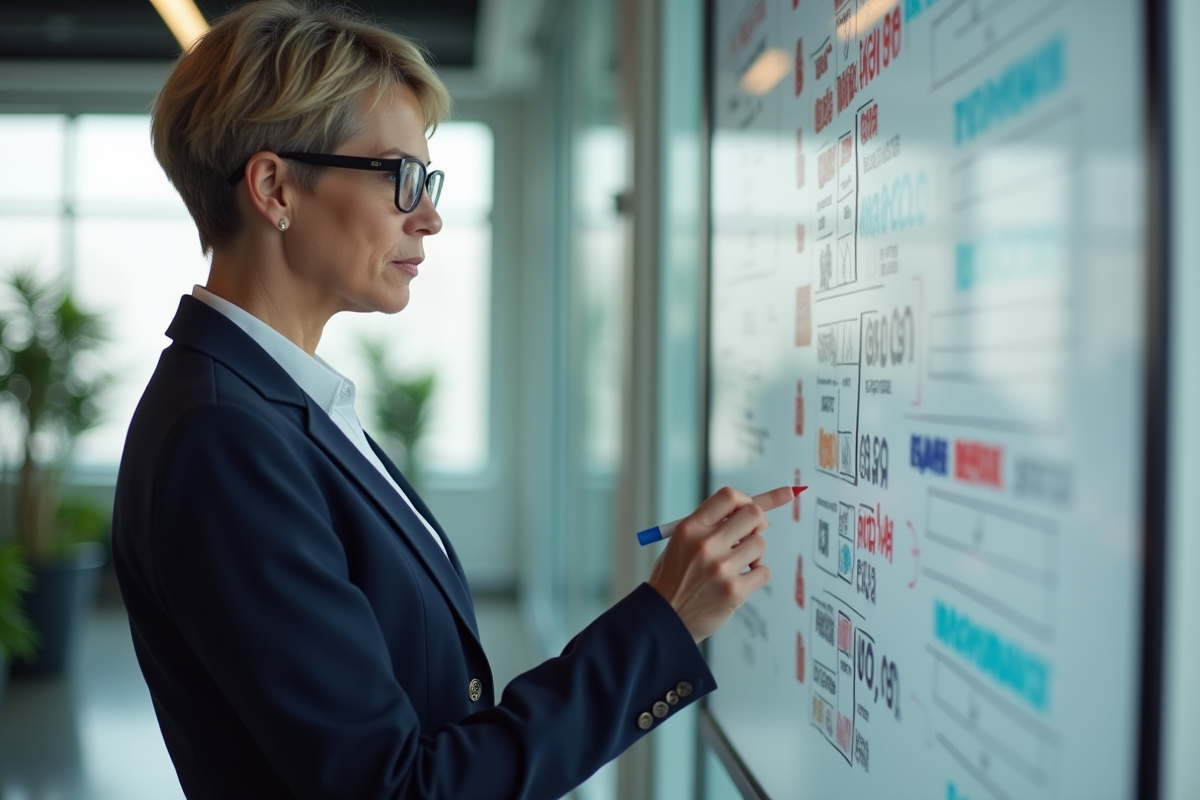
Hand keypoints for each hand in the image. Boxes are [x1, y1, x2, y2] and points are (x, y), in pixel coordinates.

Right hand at [648, 486, 793, 641]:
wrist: (664, 619)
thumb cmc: (674, 578)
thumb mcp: (681, 543)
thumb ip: (710, 526)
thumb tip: (749, 507)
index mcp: (690, 528)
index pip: (729, 496)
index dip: (745, 499)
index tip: (749, 507)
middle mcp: (705, 545)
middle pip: (753, 514)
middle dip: (758, 522)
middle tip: (753, 532)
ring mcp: (721, 568)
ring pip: (760, 544)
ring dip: (755, 553)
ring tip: (740, 563)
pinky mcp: (734, 591)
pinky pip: (763, 572)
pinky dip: (757, 575)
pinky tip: (741, 581)